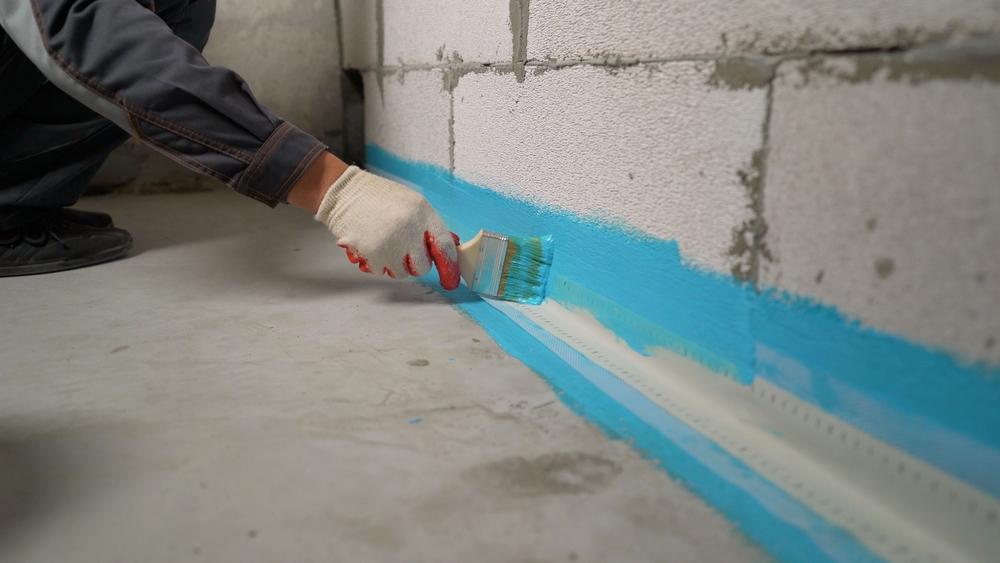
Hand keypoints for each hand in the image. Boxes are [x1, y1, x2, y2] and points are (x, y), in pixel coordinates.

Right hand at [314, 166, 460, 289]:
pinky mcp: (371, 255)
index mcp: (423, 214)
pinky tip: (372, 244)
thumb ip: (430, 228)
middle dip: (416, 262)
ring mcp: (389, 245)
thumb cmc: (380, 198)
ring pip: (402, 273)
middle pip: (423, 267)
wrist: (345, 193)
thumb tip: (452, 247)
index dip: (450, 268)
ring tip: (386, 243)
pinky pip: (381, 271)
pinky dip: (378, 262)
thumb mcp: (412, 205)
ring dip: (396, 264)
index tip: (451, 281)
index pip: (444, 247)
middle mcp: (408, 230)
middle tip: (404, 249)